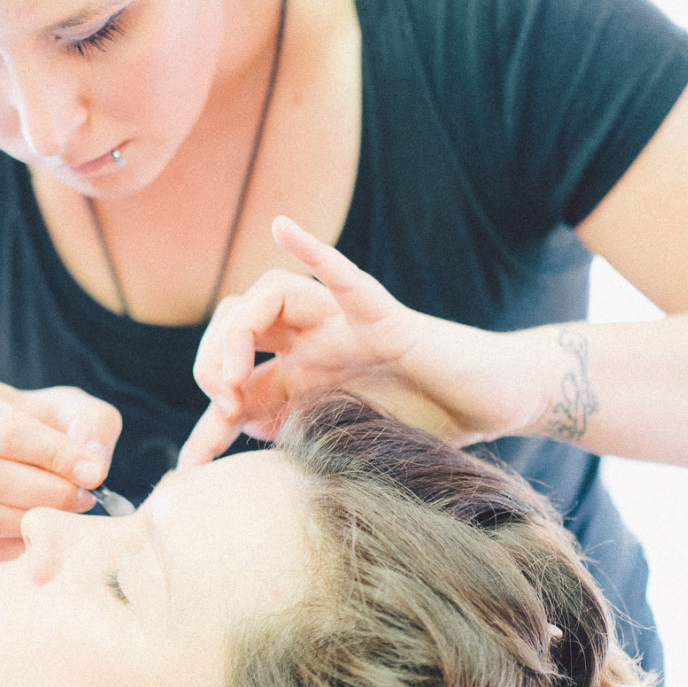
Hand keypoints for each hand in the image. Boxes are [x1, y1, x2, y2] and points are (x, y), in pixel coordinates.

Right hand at [0, 378, 121, 565]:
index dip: (54, 456)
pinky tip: (34, 534)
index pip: (5, 432)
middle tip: (82, 499)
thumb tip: (90, 466)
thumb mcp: (65, 412)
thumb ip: (90, 426)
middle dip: (48, 494)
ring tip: (60, 515)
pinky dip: (10, 548)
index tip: (93, 474)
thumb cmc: (32, 430)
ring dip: (31, 523)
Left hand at [179, 216, 531, 465]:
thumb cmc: (429, 422)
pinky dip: (313, 250)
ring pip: (273, 297)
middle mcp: (316, 344)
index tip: (192, 461)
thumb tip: (246, 430)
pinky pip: (345, 278)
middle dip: (212, 361)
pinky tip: (281, 226)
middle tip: (222, 404)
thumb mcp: (349, 439)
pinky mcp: (387, 318)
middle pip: (240, 325)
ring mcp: (347, 326)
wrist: (495, 403)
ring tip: (235, 372)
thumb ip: (301, 433)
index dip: (210, 421)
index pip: (238, 384)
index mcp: (304, 377)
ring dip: (241, 329)